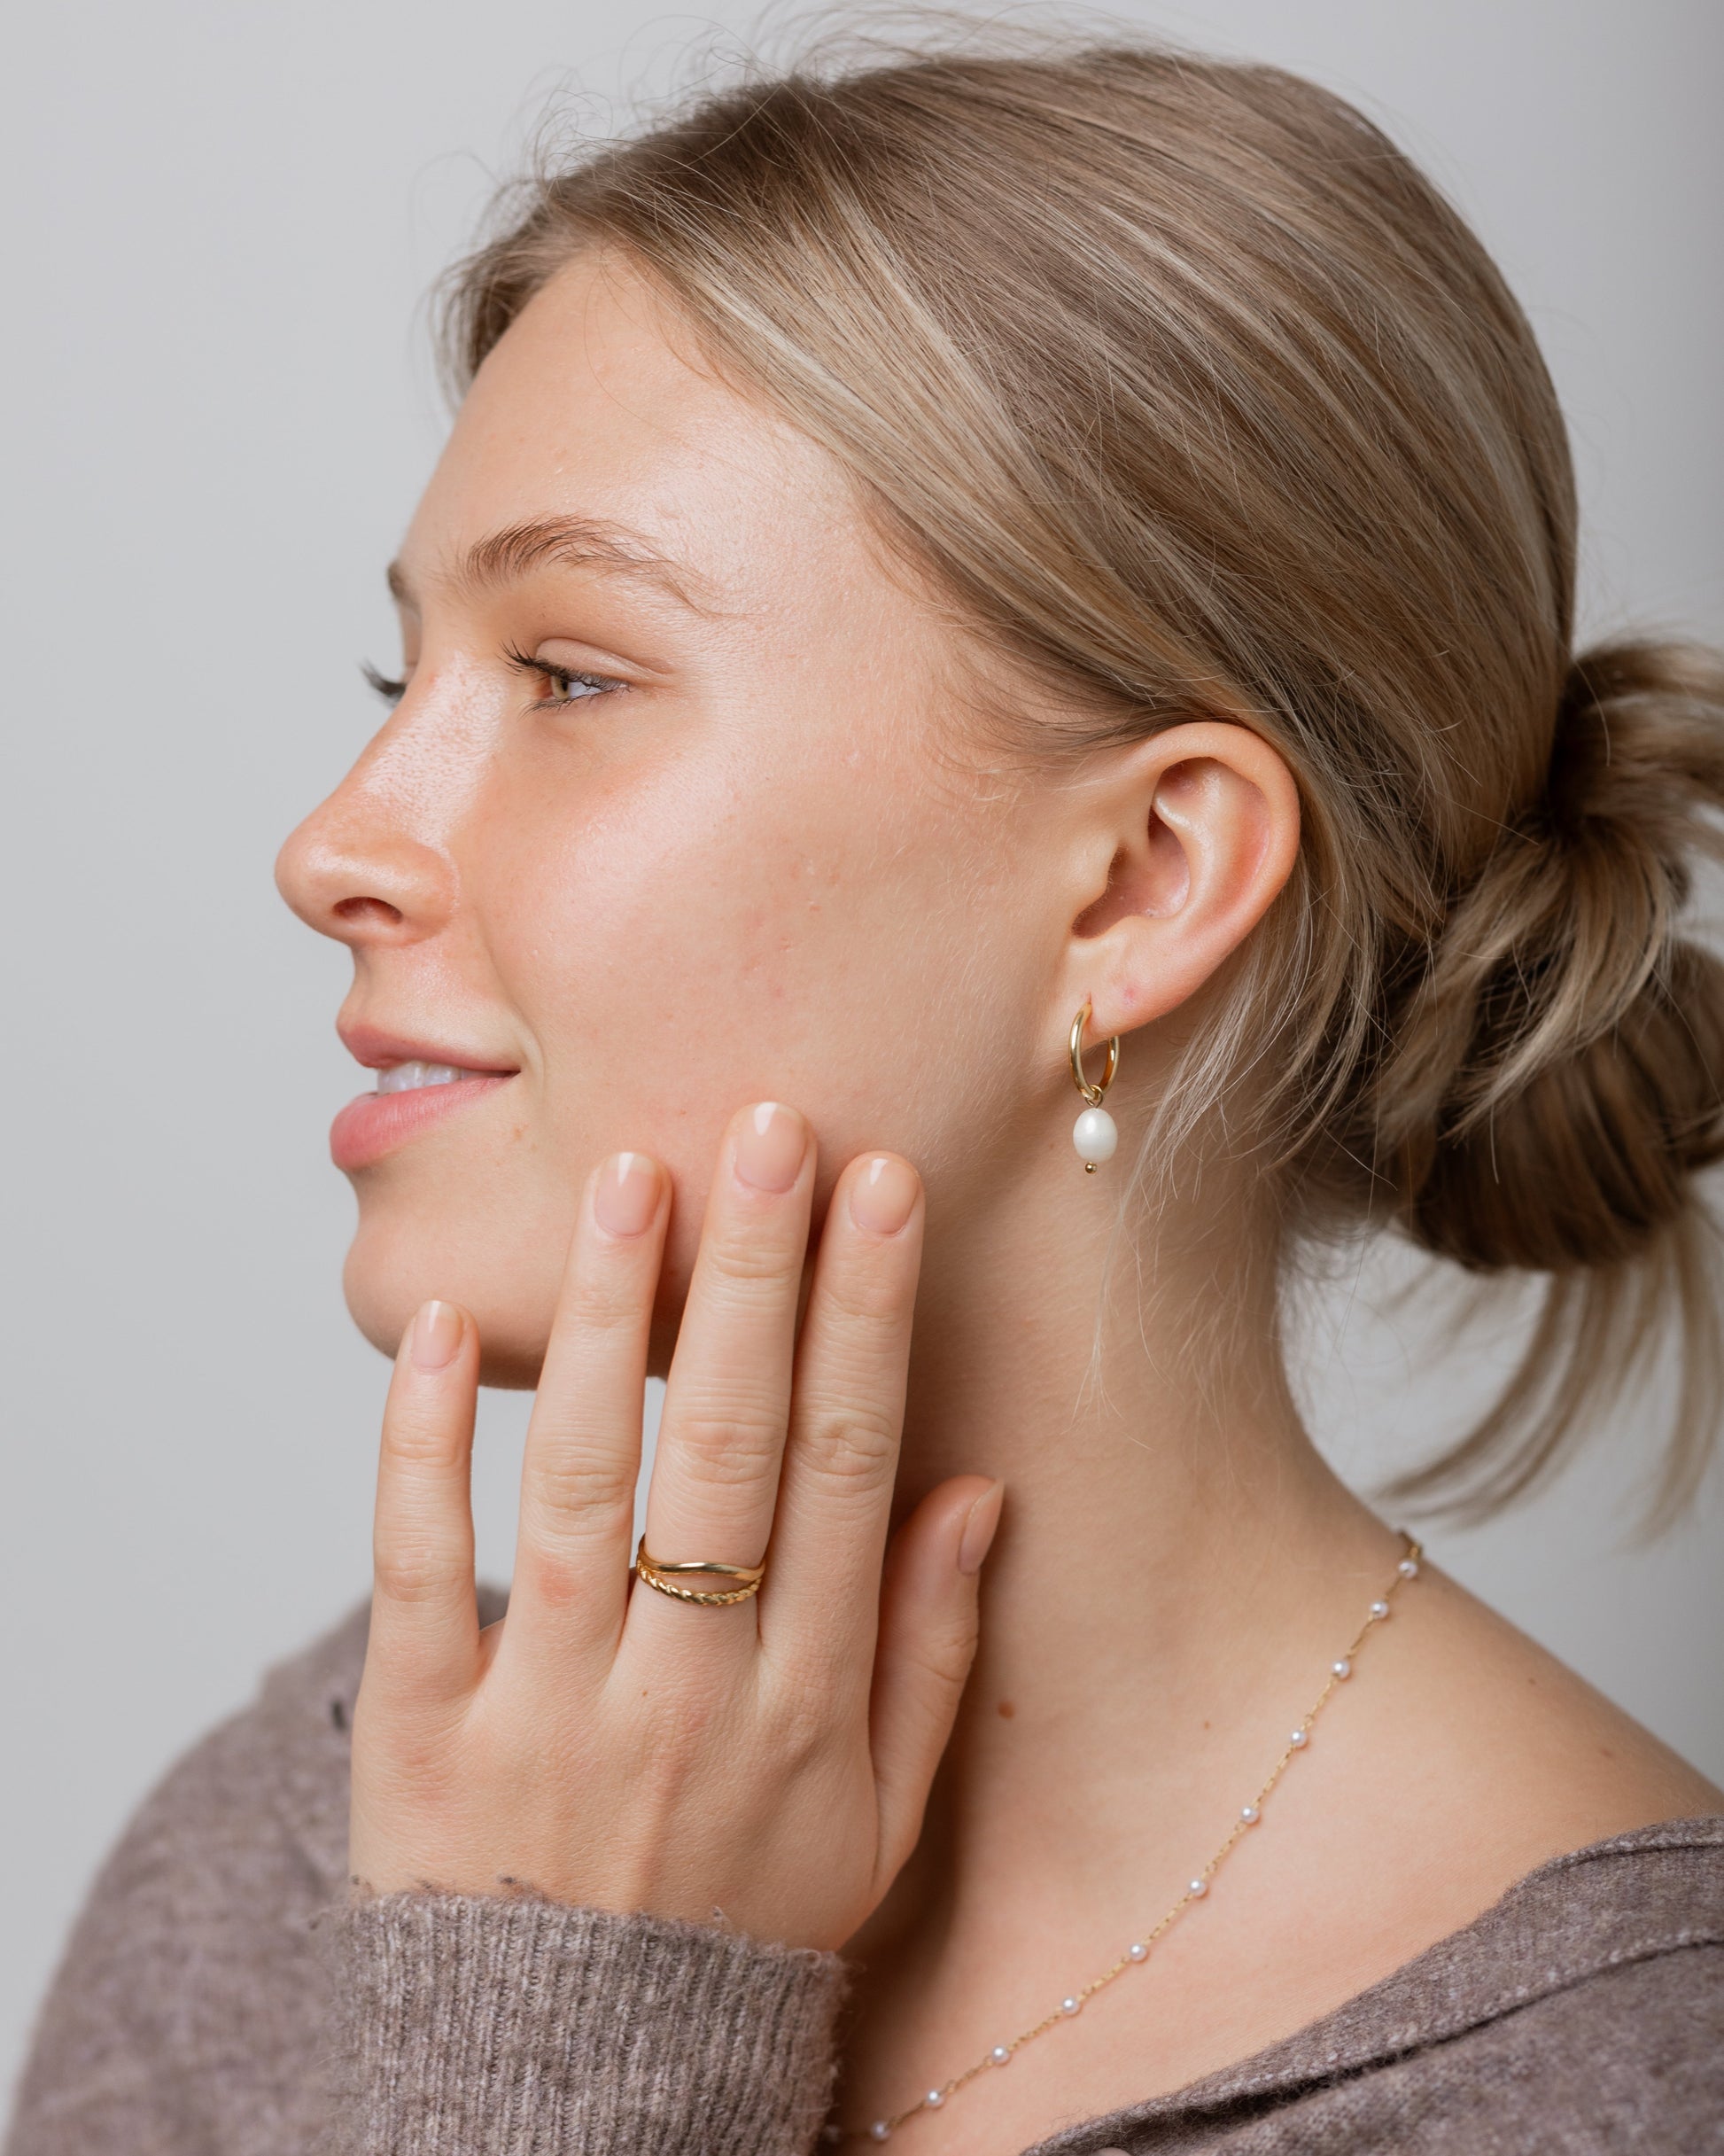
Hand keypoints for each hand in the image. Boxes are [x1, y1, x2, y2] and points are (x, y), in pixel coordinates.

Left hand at [347, 1101, 1002, 1949]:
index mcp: (805, 1702)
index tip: (881, 1187)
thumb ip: (928, 1654)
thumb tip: (974, 1488)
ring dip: (604, 1322)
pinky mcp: (419, 1737)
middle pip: (728, 1450)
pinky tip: (439, 1329)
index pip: (846, 1468)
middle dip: (754, 1276)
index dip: (865, 1318)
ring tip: (625, 1177)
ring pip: (580, 1482)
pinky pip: (417, 1570)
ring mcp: (548, 1711)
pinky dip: (421, 1445)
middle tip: (766, 1127)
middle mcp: (686, 1692)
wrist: (573, 2086)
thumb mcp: (877, 1820)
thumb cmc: (740, 1925)